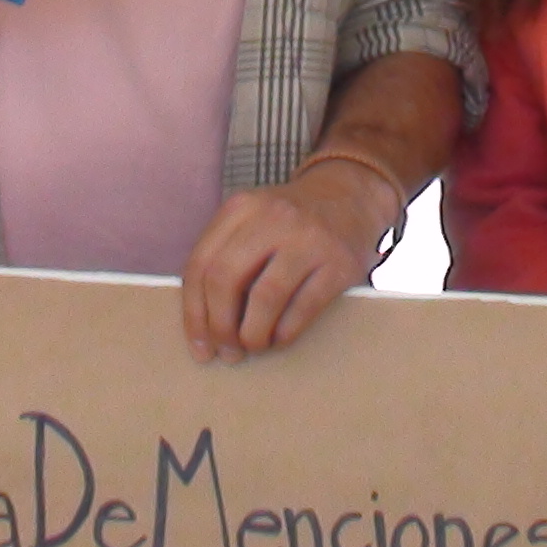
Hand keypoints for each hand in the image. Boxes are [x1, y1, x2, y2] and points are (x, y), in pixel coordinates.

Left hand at [180, 162, 395, 364]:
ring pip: (265, 297)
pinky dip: (285, 333)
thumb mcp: (253, 219)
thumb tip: (204, 324)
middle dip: (220, 325)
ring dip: (253, 334)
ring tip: (254, 346)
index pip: (201, 264)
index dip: (194, 312)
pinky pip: (304, 308)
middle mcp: (272, 217)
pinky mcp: (340, 262)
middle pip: (226, 278)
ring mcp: (309, 238)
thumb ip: (226, 255)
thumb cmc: (292, 222)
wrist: (351, 195)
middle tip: (227, 352)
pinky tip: (280, 339)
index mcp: (241, 208)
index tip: (199, 346)